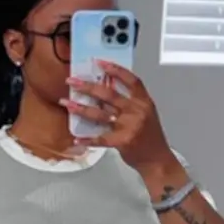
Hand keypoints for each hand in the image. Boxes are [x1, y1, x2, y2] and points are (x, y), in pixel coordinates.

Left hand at [65, 60, 175, 176]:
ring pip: (100, 114)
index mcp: (143, 102)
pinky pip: (101, 139)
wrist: (157, 160)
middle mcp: (136, 111)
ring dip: (81, 108)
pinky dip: (88, 140)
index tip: (99, 63)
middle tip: (72, 82)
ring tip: (67, 103)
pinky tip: (77, 138)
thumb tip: (106, 93)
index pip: (130, 80)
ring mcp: (129, 126)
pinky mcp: (122, 141)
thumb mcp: (145, 114)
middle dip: (88, 86)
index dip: (115, 69)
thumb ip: (129, 103)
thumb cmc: (150, 137)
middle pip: (109, 94)